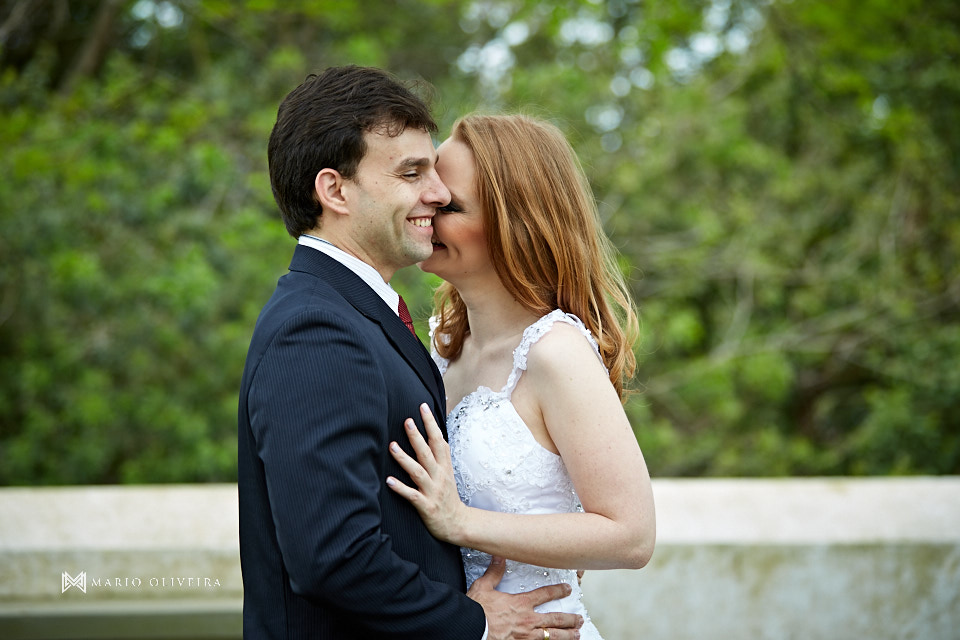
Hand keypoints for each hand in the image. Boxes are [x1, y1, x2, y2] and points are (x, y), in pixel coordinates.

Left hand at [386, 403, 467, 543]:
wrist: (458, 524)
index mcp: (445, 467)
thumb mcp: (448, 473)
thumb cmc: (448, 496)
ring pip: (418, 472)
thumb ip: (441, 455)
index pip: (439, 440)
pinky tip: (389, 481)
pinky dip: (401, 488)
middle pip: (428, 453)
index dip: (431, 423)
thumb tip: (436, 434)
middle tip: (407, 421)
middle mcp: (440, 476)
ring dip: (404, 459)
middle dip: (417, 436)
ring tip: (392, 446)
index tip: (423, 407)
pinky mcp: (426, 506)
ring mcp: (433, 491)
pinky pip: (412, 496)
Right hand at [468, 557, 582, 639]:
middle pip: (555, 619)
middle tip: (579, 618)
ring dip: (567, 635)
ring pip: (552, 636)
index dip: (558, 591)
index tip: (568, 589)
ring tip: (577, 635)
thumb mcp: (484, 587)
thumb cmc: (476, 611)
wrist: (470, 629)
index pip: (545, 594)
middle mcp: (528, 620)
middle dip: (570, 619)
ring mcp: (526, 637)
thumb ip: (494, 572)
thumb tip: (499, 556)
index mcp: (521, 603)